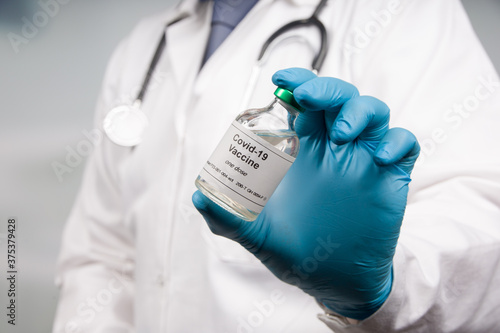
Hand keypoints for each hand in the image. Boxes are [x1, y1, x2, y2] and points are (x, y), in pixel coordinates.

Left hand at [193, 68, 419, 319]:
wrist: (334, 282)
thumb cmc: (296, 254)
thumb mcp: (258, 235)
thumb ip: (229, 217)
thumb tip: (198, 197)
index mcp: (304, 152)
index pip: (304, 104)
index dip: (297, 83)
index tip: (281, 79)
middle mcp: (335, 149)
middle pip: (340, 99)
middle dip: (327, 89)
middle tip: (308, 97)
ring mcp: (365, 161)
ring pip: (374, 113)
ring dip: (361, 112)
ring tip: (343, 135)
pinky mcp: (391, 178)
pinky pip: (404, 145)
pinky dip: (397, 142)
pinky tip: (381, 158)